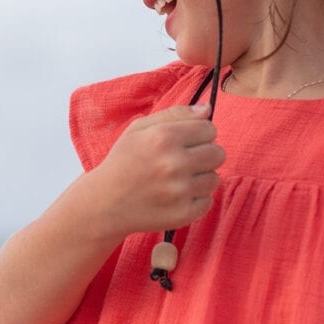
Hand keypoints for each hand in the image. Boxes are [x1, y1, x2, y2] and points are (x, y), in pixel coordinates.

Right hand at [90, 103, 224, 238]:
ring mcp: (180, 191)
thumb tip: (207, 109)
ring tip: (177, 179)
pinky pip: (207, 201)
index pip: (209, 129)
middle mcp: (174, 164)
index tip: (186, 141)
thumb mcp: (140, 129)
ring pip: (214, 178)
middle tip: (184, 160)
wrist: (105, 201)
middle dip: (205, 154)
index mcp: (164, 137)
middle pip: (218, 153)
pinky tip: (176, 195)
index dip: (199, 134)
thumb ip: (176, 114)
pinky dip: (195, 198)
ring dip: (200, 177)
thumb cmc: (124, 161)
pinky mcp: (183, 214)